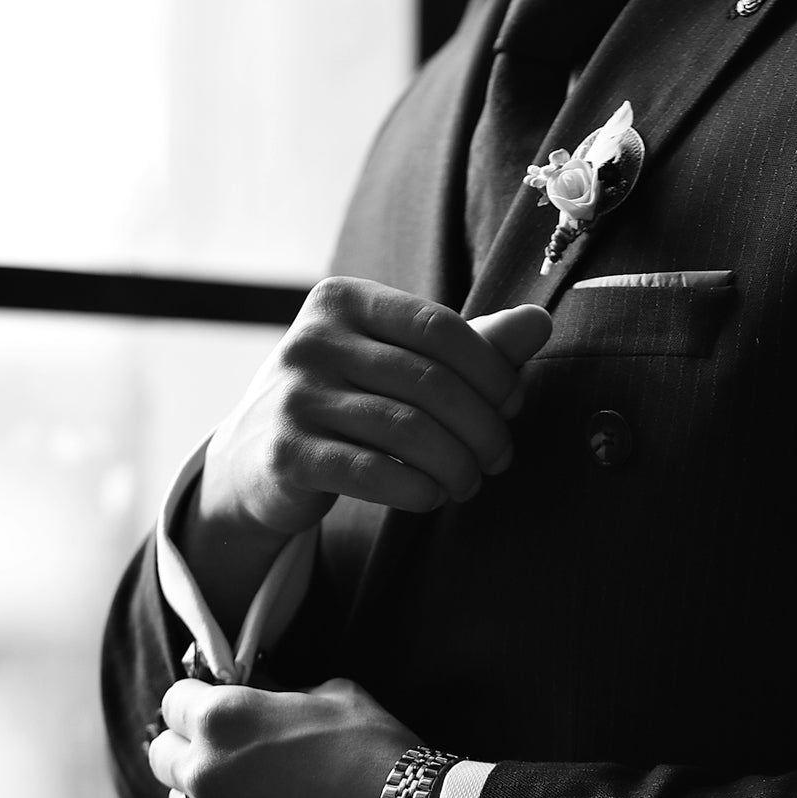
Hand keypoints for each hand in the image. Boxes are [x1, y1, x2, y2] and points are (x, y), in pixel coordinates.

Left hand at [146, 677, 417, 797]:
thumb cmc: (376, 756)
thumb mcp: (337, 695)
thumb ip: (284, 693)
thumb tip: (265, 695)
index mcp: (224, 720)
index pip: (175, 701)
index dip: (198, 699)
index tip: (217, 703)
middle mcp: (206, 774)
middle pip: (162, 755)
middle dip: (187, 745)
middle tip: (225, 748)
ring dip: (202, 795)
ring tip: (244, 794)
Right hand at [199, 277, 551, 539]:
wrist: (255, 456)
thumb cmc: (346, 399)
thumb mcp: (401, 360)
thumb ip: (470, 343)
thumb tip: (541, 321)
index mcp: (344, 300)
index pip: (441, 327)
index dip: (492, 371)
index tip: (512, 406)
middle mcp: (312, 340)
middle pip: (430, 382)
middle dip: (482, 427)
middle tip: (499, 457)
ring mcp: (293, 396)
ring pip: (407, 430)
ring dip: (456, 464)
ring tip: (470, 482)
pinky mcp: (285, 454)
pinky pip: (371, 472)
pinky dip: (417, 489)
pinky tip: (432, 497)